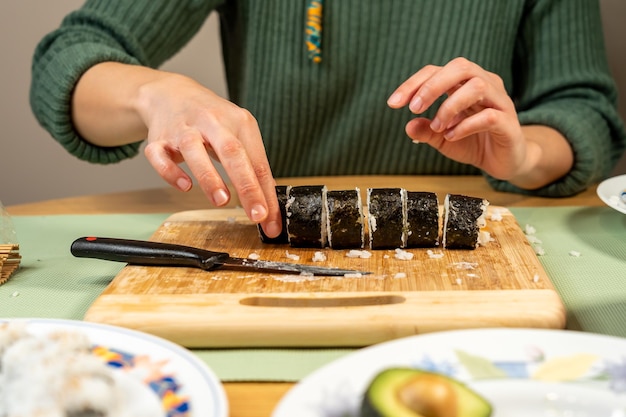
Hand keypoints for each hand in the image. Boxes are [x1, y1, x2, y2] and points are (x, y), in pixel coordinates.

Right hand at [73, 63, 281, 236]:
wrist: (171, 94)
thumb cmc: (212, 121)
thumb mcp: (238, 134)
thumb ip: (252, 166)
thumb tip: (268, 203)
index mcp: (239, 122)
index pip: (257, 162)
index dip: (266, 193)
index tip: (271, 220)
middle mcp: (212, 122)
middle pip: (233, 152)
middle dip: (247, 185)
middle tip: (257, 214)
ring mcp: (183, 129)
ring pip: (194, 150)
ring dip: (209, 177)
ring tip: (222, 200)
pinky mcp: (158, 139)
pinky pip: (160, 155)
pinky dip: (171, 171)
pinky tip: (185, 185)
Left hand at [387, 57, 576, 189]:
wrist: (506, 162)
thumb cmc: (475, 143)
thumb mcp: (443, 139)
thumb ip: (427, 131)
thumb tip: (408, 126)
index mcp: (465, 84)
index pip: (437, 71)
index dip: (413, 83)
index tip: (393, 103)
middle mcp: (485, 85)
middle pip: (461, 67)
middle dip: (433, 85)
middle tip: (414, 107)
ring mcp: (500, 102)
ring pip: (477, 86)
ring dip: (450, 106)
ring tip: (438, 127)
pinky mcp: (509, 123)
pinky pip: (489, 116)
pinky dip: (466, 125)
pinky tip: (452, 137)